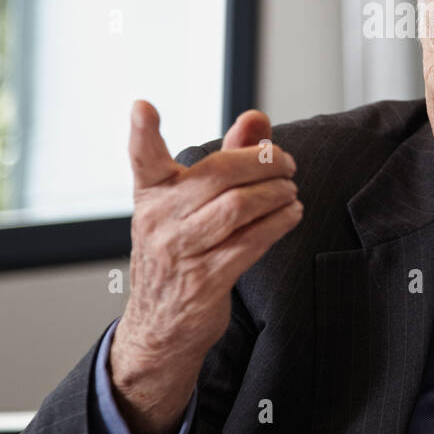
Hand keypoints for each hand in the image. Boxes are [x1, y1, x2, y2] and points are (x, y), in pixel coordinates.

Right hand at [109, 100, 302, 433]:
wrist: (160, 326)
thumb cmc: (180, 252)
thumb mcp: (189, 204)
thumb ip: (226, 155)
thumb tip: (256, 119)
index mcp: (151, 195)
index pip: (143, 158)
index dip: (142, 132)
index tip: (143, 107)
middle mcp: (159, 221)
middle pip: (219, 174)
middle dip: (262, 162)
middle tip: (287, 163)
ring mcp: (180, 252)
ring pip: (238, 206)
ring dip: (276, 193)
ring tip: (291, 189)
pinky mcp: (205, 280)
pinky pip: (251, 242)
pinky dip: (279, 223)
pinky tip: (291, 214)